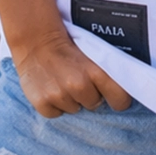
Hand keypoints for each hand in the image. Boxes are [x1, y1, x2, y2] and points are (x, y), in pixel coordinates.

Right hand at [11, 28, 133, 117]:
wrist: (35, 41)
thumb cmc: (67, 47)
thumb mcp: (91, 54)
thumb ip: (105, 73)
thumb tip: (119, 92)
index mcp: (96, 72)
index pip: (120, 100)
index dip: (117, 99)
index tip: (111, 95)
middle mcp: (79, 85)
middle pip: (95, 105)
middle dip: (89, 95)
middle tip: (77, 79)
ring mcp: (59, 95)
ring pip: (74, 109)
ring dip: (69, 99)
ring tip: (61, 81)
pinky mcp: (42, 103)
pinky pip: (56, 113)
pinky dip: (53, 104)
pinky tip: (49, 88)